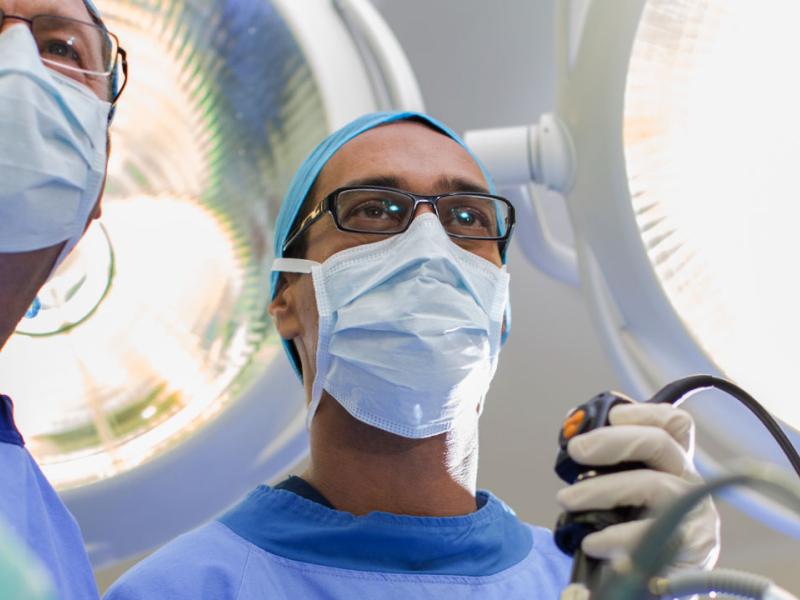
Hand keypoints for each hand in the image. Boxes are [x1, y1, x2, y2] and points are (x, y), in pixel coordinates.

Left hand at [555, 403, 719, 569]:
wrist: (653, 586)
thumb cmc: (630, 529)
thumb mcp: (620, 489)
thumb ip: (605, 463)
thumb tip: (572, 435)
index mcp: (672, 462)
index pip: (673, 422)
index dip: (642, 411)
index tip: (608, 415)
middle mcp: (688, 480)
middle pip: (660, 443)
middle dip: (613, 441)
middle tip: (575, 450)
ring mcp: (696, 512)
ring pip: (652, 485)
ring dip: (601, 489)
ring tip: (567, 499)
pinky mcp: (695, 548)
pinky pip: (653, 534)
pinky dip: (616, 537)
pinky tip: (592, 542)